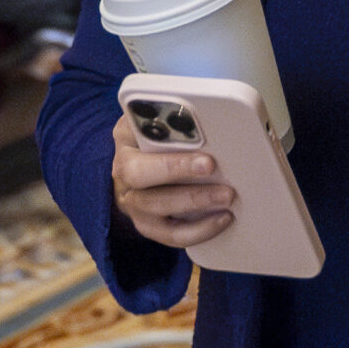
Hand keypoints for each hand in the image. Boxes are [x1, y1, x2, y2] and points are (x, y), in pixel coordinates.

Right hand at [110, 113, 234, 246]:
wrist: (151, 168)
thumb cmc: (166, 138)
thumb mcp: (165, 120)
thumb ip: (178, 116)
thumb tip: (206, 112)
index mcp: (127, 137)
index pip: (132, 133)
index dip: (155, 130)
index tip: (184, 134)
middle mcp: (122, 169)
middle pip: (138, 172)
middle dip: (175, 168)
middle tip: (210, 165)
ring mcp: (131, 200)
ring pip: (152, 207)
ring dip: (193, 201)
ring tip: (226, 196)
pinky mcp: (146, 224)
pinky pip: (169, 234)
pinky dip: (198, 230)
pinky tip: (223, 218)